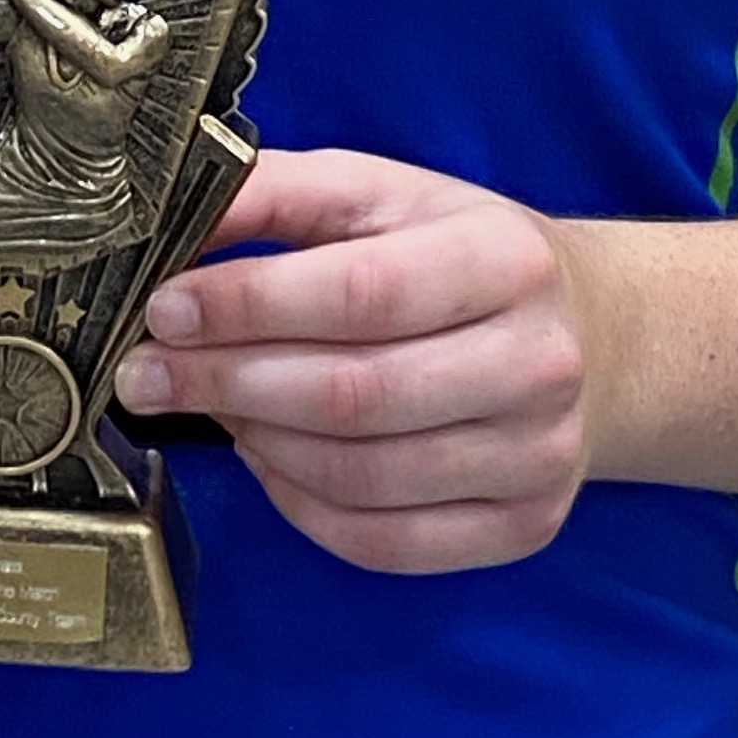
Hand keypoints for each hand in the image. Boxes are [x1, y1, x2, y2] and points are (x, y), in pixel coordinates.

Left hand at [115, 149, 598, 573]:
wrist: (592, 336)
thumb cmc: (457, 257)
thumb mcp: (380, 195)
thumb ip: (276, 195)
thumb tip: (170, 220)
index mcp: (505, 260)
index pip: (362, 293)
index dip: (250, 306)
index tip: (164, 310)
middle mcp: (537, 363)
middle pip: (355, 396)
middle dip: (227, 384)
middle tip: (146, 375)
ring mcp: (537, 456)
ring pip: (361, 476)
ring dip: (258, 444)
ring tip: (213, 408)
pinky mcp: (523, 526)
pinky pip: (383, 542)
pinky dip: (302, 507)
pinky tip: (269, 460)